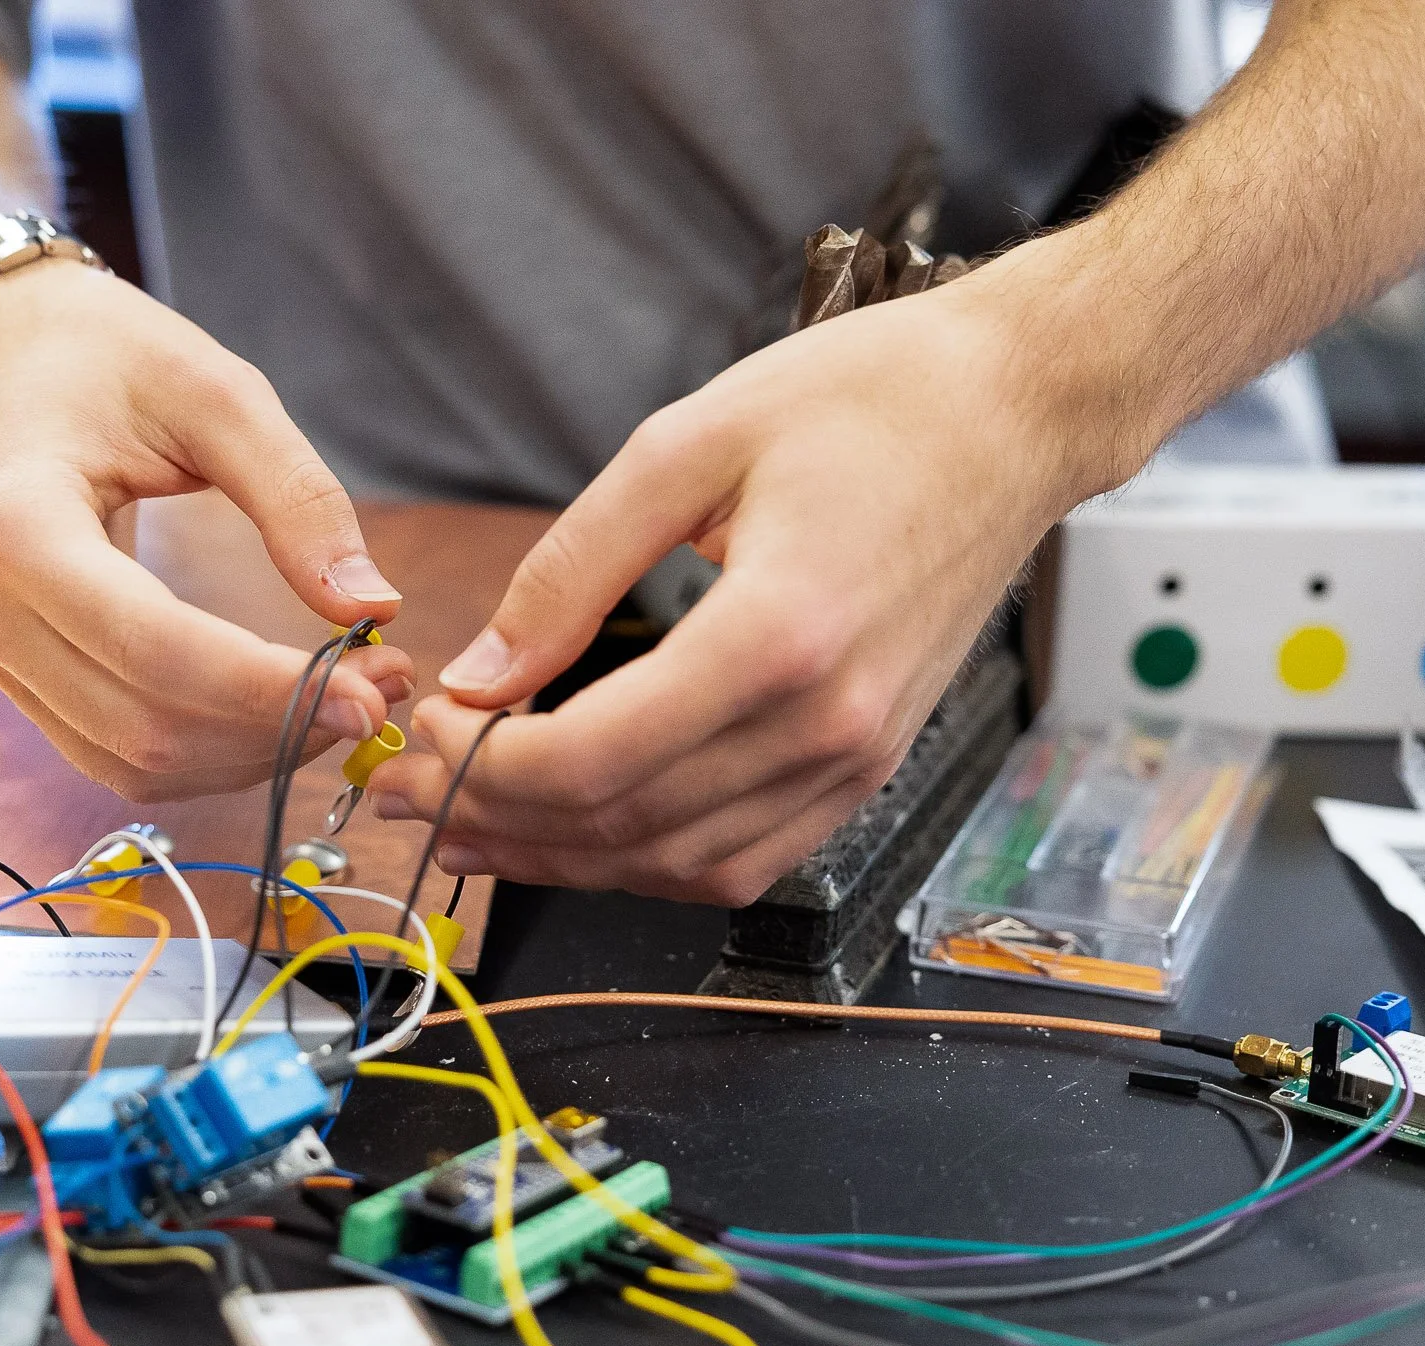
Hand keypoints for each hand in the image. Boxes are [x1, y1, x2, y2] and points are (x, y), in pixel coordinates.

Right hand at [0, 261, 414, 800]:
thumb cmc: (103, 354)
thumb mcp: (215, 393)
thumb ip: (297, 498)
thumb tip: (373, 608)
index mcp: (17, 526)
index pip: (154, 648)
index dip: (268, 690)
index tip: (371, 693)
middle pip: (146, 725)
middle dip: (278, 726)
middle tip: (383, 688)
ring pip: (134, 761)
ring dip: (252, 753)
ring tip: (346, 696)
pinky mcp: (17, 677)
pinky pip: (117, 754)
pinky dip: (211, 752)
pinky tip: (281, 710)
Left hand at [367, 256, 1112, 903]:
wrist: (1017, 413)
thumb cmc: (866, 402)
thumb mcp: (684, 445)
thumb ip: (567, 572)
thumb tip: (476, 676)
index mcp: (778, 634)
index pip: (594, 760)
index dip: (484, 768)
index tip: (421, 734)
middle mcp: (825, 723)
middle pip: (624, 825)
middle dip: (496, 819)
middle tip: (408, 789)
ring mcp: (855, 760)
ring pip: (676, 864)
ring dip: (560, 857)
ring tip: (468, 823)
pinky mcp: (867, 768)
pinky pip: (740, 858)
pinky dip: (645, 860)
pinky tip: (576, 830)